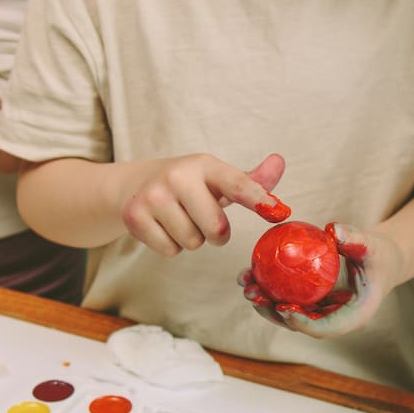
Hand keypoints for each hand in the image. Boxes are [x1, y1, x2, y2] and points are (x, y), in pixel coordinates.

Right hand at [120, 152, 285, 254]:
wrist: (134, 185)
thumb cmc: (188, 186)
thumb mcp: (217, 179)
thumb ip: (250, 180)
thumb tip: (279, 162)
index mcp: (204, 165)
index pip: (237, 183)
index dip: (258, 198)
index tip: (275, 211)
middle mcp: (178, 176)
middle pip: (216, 228)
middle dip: (217, 233)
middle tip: (203, 219)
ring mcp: (154, 196)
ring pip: (193, 242)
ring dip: (192, 238)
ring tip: (179, 219)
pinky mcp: (135, 217)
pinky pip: (170, 250)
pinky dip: (171, 245)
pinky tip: (163, 226)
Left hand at [239, 222, 403, 338]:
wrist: (382, 261)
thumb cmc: (380, 255)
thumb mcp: (372, 246)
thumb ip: (355, 239)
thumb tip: (333, 229)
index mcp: (353, 315)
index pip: (326, 327)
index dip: (303, 323)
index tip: (283, 309)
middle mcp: (334, 319)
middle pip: (301, 325)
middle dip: (273, 313)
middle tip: (253, 294)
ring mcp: (322, 312)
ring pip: (289, 315)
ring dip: (264, 303)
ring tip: (246, 284)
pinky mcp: (312, 302)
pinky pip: (289, 299)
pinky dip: (270, 290)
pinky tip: (252, 274)